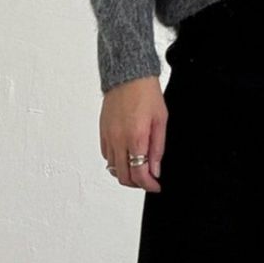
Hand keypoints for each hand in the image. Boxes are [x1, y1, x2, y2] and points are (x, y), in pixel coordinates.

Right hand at [100, 75, 166, 191]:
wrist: (128, 77)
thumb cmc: (146, 94)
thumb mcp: (160, 122)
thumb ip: (157, 149)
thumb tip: (155, 170)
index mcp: (135, 138)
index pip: (139, 174)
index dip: (149, 185)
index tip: (156, 186)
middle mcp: (118, 140)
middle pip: (124, 177)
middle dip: (138, 184)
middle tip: (148, 180)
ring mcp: (108, 137)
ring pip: (113, 169)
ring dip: (126, 174)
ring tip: (138, 170)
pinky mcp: (103, 132)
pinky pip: (107, 156)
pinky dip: (116, 162)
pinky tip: (127, 157)